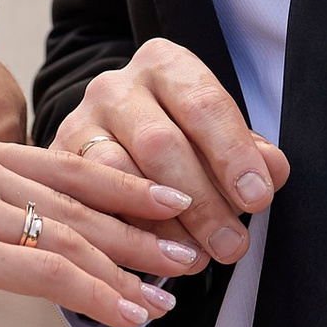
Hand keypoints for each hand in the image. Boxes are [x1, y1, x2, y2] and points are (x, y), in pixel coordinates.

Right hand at [0, 131, 202, 326]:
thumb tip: (42, 252)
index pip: (64, 167)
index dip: (123, 185)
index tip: (167, 202)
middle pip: (79, 200)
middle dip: (141, 230)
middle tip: (187, 250)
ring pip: (72, 239)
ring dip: (129, 272)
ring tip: (165, 296)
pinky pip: (52, 276)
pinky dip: (98, 297)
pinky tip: (126, 315)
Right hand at [52, 40, 289, 265]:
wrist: (114, 133)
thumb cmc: (182, 135)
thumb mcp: (218, 134)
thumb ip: (247, 151)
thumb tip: (272, 171)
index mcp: (165, 64)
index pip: (203, 104)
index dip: (232, 153)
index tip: (256, 197)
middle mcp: (116, 86)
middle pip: (160, 144)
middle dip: (201, 201)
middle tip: (231, 245)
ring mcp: (79, 122)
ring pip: (119, 176)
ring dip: (162, 226)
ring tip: (197, 259)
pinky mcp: (55, 162)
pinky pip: (88, 203)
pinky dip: (126, 235)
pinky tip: (154, 261)